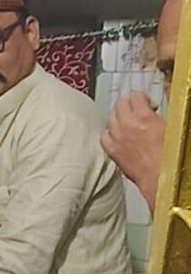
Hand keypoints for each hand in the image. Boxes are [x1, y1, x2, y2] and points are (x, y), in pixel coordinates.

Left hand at [100, 92, 164, 211]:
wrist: (160, 177)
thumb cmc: (169, 156)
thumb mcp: (169, 128)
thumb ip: (157, 116)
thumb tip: (153, 110)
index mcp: (145, 116)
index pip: (135, 96)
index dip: (142, 98)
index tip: (147, 104)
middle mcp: (128, 124)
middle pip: (120, 104)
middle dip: (128, 105)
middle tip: (136, 112)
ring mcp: (117, 137)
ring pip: (110, 118)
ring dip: (118, 118)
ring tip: (126, 123)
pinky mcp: (112, 151)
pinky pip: (104, 136)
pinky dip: (109, 134)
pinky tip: (116, 136)